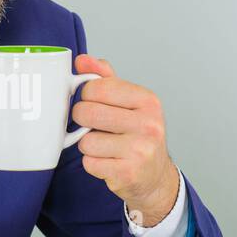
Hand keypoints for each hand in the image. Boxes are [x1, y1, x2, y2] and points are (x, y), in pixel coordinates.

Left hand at [72, 54, 178, 226]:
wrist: (154, 175)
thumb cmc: (137, 134)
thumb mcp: (128, 102)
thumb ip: (105, 79)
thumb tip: (82, 60)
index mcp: (148, 101)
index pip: (97, 87)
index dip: (86, 95)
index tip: (93, 102)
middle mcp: (148, 124)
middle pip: (87, 112)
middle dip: (82, 119)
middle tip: (93, 125)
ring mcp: (140, 150)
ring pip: (85, 141)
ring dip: (87, 145)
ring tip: (105, 146)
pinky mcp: (128, 174)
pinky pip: (89, 163)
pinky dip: (92, 163)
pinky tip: (108, 161)